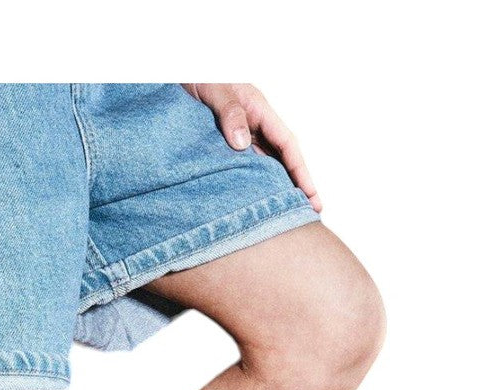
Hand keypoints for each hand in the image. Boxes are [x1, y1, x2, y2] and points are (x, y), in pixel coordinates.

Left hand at [182, 83, 320, 211]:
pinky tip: (253, 202)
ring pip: (264, 166)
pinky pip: (242, 167)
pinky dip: (251, 184)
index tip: (311, 195)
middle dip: (296, 186)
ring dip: (274, 189)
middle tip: (308, 215)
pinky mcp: (224, 145)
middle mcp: (254, 125)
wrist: (176, 75)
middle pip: (281, 160)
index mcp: (259, 110)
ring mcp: (241, 136)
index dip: (300, 171)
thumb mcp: (215, 90)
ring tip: (284, 216)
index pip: (287, 145)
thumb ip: (229, 113)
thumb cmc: (198, 75)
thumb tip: (242, 143)